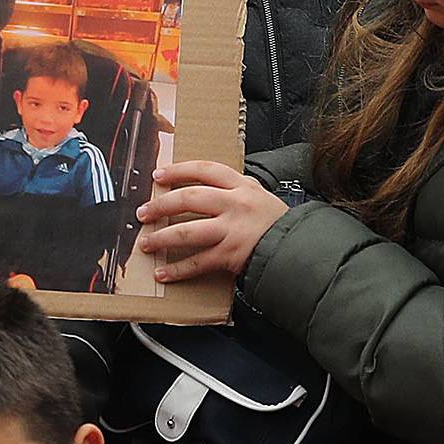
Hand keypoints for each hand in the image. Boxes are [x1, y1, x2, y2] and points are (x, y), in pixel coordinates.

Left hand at [136, 159, 285, 283]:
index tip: (158, 175)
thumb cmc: (278, 224)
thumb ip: (234, 190)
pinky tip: (163, 273)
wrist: (299, 248)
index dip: (178, 170)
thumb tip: (202, 188)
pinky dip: (177, 270)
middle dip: (161, 205)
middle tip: (144, 212)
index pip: (204, 170)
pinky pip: (197, 262)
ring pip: (187, 230)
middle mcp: (235, 204)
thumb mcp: (260, 196)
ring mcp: (232, 230)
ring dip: (162, 238)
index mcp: (242, 187)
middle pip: (189, 198)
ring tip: (147, 243)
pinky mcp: (230, 255)